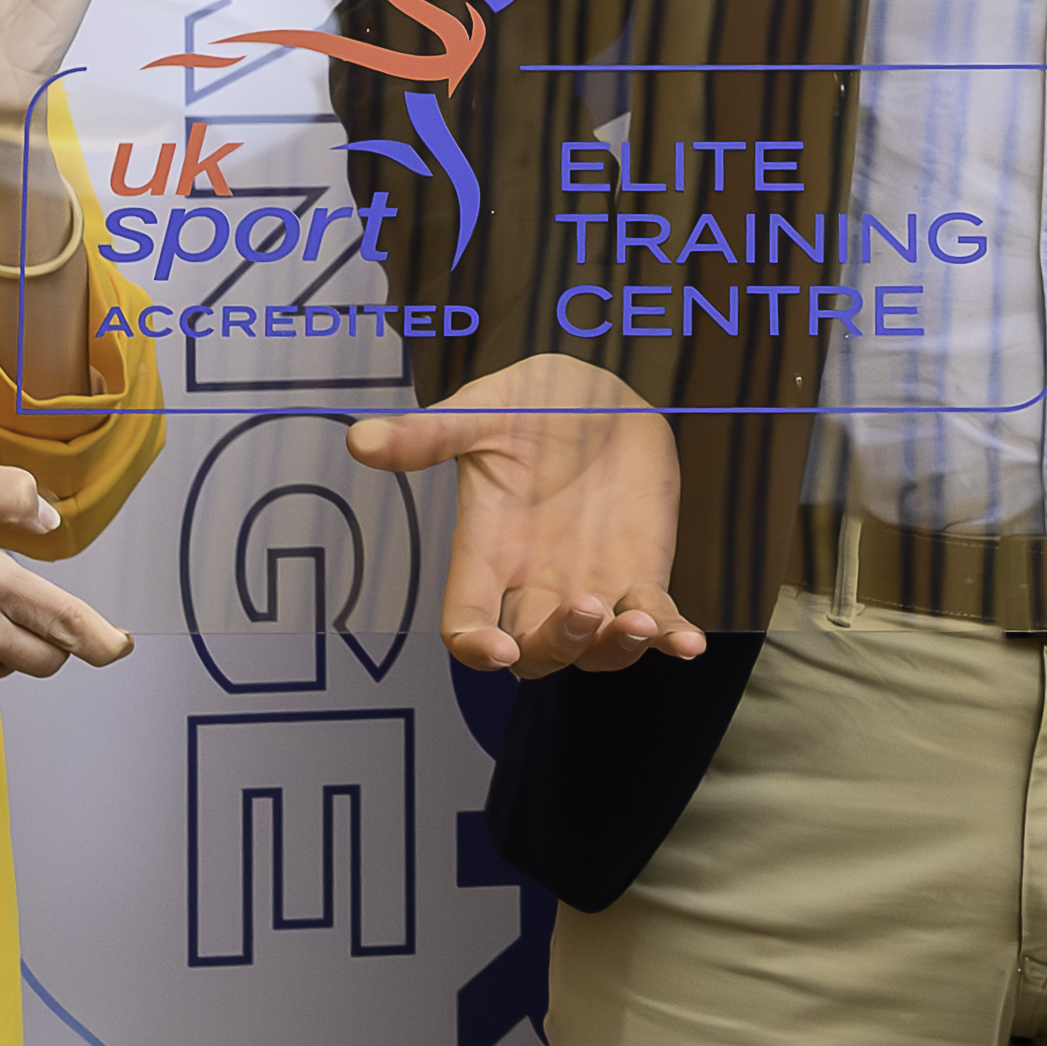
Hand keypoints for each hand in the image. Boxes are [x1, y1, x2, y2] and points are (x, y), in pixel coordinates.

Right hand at [352, 353, 708, 677]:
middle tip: (584, 610)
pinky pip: (654, 621)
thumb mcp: (482, 412)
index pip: (467, 621)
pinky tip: (687, 642)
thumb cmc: (532, 404)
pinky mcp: (640, 575)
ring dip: (613, 649)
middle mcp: (534, 582)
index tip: (495, 649)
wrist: (602, 393)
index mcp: (487, 552)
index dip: (477, 646)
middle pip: (533, 652)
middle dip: (555, 646)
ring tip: (638, 622)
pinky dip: (670, 637)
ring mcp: (590, 584)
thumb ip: (429, 434)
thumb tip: (359, 439)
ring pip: (592, 651)